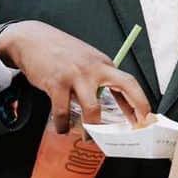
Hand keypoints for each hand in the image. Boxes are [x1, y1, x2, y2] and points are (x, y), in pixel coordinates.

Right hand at [0, 21, 150, 132]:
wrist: (32, 39)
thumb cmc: (60, 53)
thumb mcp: (86, 61)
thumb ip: (99, 80)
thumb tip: (115, 105)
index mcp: (104, 64)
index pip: (129, 82)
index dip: (140, 101)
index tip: (145, 119)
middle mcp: (94, 68)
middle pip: (123, 87)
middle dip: (133, 109)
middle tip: (131, 131)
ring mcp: (76, 75)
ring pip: (92, 109)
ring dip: (91, 129)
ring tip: (87, 138)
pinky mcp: (56, 83)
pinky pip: (63, 112)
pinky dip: (62, 125)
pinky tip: (61, 128)